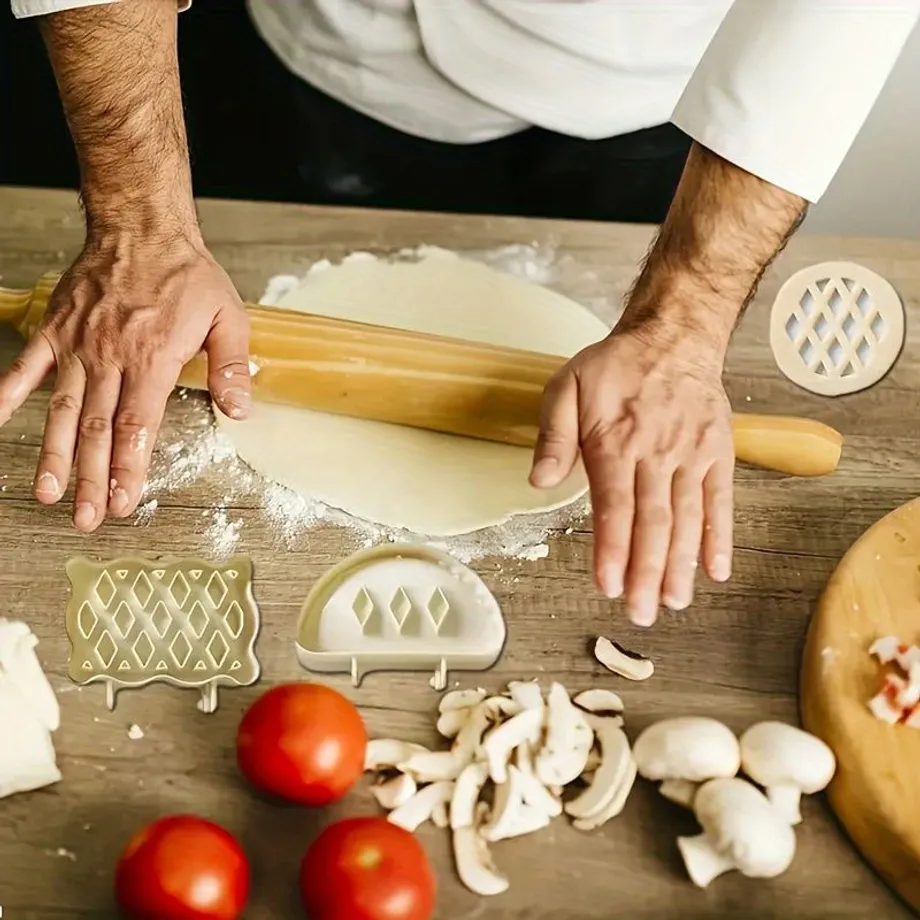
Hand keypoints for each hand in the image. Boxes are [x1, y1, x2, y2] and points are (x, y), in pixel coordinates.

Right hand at [0, 232, 251, 531]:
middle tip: (88, 518)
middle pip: (97, 430)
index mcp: (152, 359)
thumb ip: (230, 366)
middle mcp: (110, 358)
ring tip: (46, 493)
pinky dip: (7, 394)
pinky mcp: (55, 330)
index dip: (130, 468)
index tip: (125, 502)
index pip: (137, 426)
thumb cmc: (187, 274)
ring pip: (61, 410)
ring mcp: (77, 346)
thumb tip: (240, 411)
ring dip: (53, 454)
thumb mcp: (228, 317)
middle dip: (93, 479)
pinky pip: (26, 367)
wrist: (141, 227)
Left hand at [529, 326, 733, 625]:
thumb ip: (553, 436)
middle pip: (653, 522)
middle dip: (645, 572)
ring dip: (680, 564)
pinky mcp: (717, 454)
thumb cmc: (616, 368)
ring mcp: (692, 456)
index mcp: (616, 442)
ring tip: (672, 602)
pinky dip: (720, 537)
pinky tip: (715, 571)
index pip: (614, 507)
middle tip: (639, 613)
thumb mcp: (566, 387)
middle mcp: (657, 454)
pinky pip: (721, 501)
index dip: (612, 549)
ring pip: (687, 518)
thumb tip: (539, 481)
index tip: (607, 585)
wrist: (674, 338)